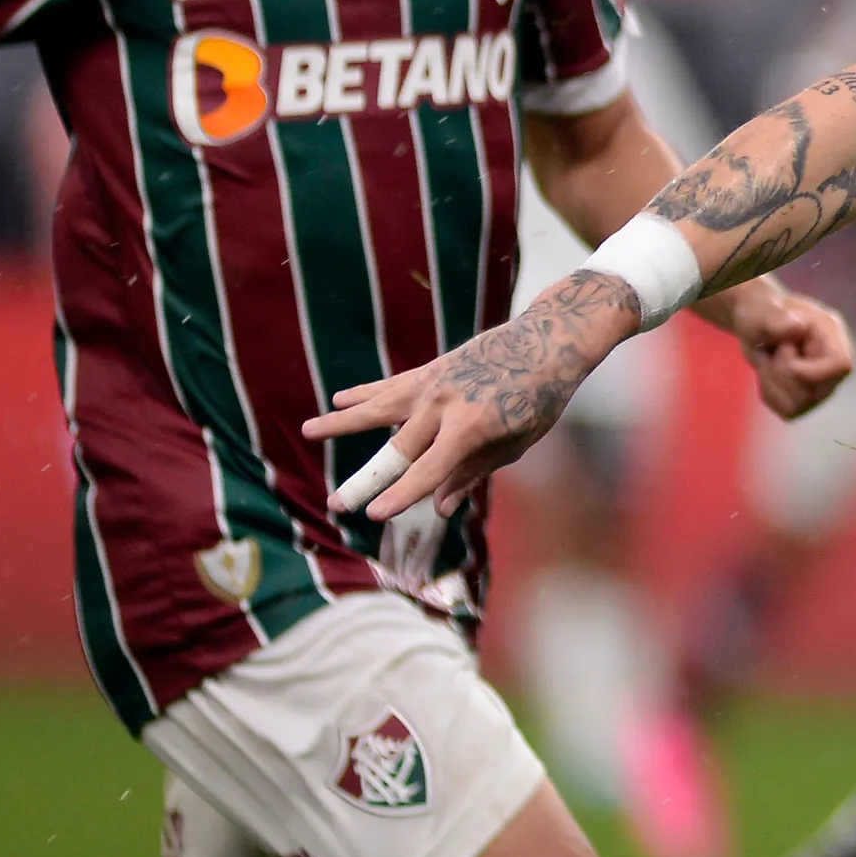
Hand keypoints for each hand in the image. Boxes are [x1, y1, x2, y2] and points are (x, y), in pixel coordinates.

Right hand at [303, 269, 637, 521]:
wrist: (547, 340)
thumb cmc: (538, 399)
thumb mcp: (516, 443)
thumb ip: (473, 472)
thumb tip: (438, 506)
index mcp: (471, 427)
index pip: (428, 471)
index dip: (401, 496)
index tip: (373, 516)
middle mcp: (445, 404)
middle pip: (397, 449)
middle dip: (367, 480)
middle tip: (337, 504)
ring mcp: (434, 382)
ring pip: (379, 407)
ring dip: (342, 421)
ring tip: (308, 430)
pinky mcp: (431, 368)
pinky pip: (392, 385)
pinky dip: (365, 392)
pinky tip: (339, 399)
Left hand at [701, 279, 855, 419]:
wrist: (757, 327)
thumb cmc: (762, 314)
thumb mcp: (763, 312)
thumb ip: (778, 319)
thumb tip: (797, 326)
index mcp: (833, 336)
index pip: (841, 365)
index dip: (811, 370)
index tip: (784, 352)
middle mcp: (834, 365)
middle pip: (813, 392)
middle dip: (780, 373)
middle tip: (773, 350)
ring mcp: (824, 386)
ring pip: (798, 406)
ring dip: (773, 383)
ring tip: (771, 360)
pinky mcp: (807, 401)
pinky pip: (789, 412)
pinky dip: (770, 394)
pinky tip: (770, 375)